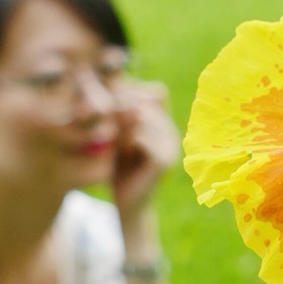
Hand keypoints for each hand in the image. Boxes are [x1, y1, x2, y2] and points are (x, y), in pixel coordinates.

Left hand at [111, 80, 180, 221]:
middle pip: (145, 101)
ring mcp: (172, 144)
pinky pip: (140, 135)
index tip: (111, 112)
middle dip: (121, 110)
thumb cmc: (118, 166)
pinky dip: (125, 141)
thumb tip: (118, 79)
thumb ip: (122, 110)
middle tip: (108, 130)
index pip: (155, 91)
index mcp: (165, 122)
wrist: (127, 204)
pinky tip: (121, 154)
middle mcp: (173, 130)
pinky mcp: (164, 159)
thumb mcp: (117, 133)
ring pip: (141, 116)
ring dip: (120, 127)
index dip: (131, 95)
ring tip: (114, 144)